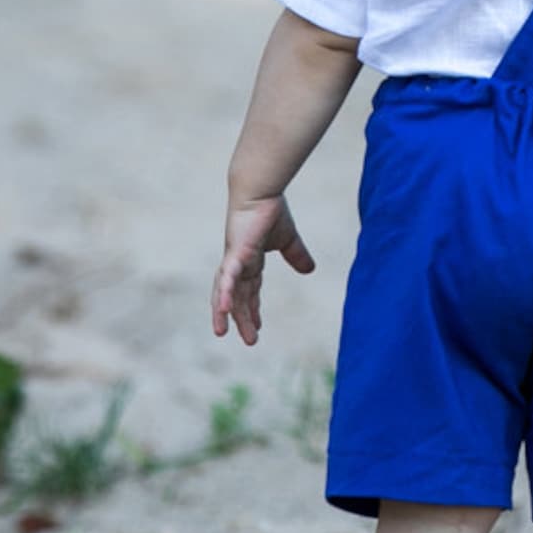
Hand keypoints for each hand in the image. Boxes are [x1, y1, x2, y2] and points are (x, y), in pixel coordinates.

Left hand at [211, 195, 315, 344]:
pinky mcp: (234, 254)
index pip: (250, 290)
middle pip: (237, 297)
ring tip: (222, 333)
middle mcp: (238, 264)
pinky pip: (228, 279)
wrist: (260, 191)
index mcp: (249, 261)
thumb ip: (297, 255)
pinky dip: (225, 294)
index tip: (257, 327)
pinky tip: (224, 310)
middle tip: (249, 340)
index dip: (252, 309)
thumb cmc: (270, 210)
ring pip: (227, 292)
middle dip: (241, 318)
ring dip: (225, 313)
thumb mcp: (288, 240)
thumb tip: (310, 270)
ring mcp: (234, 260)